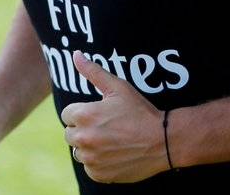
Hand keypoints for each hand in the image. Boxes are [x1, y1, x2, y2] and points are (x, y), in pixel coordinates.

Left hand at [59, 51, 168, 183]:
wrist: (162, 141)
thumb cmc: (140, 111)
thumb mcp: (117, 87)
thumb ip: (93, 71)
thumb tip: (75, 54)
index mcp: (83, 115)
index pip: (67, 114)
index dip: (83, 112)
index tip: (99, 114)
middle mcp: (83, 138)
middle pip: (70, 134)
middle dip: (83, 129)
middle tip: (106, 127)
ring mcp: (90, 159)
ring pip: (79, 151)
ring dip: (89, 147)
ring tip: (111, 140)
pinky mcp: (99, 174)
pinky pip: (89, 167)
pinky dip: (98, 162)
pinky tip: (115, 153)